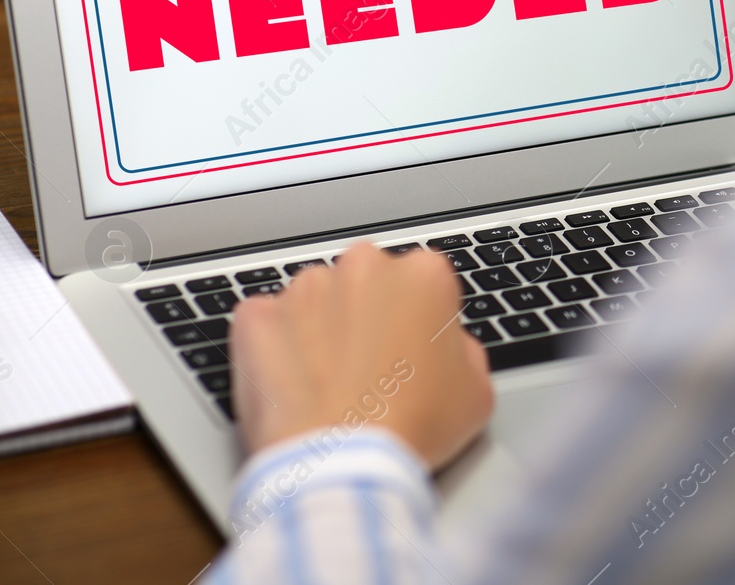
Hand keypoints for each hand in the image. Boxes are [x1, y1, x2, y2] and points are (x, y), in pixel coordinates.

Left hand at [229, 241, 493, 468]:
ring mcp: (304, 290)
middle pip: (367, 282)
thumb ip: (462, 349)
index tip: (414, 353)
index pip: (424, 283)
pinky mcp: (257, 317)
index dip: (421, 322)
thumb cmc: (411, 430)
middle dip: (368, 316)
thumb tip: (446, 347)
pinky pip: (266, 323)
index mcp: (423, 274)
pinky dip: (274, 347)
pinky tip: (292, 386)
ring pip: (316, 300)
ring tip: (328, 385)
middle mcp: (363, 267)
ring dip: (321, 329)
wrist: (341, 467)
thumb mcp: (477, 391)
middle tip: (372, 371)